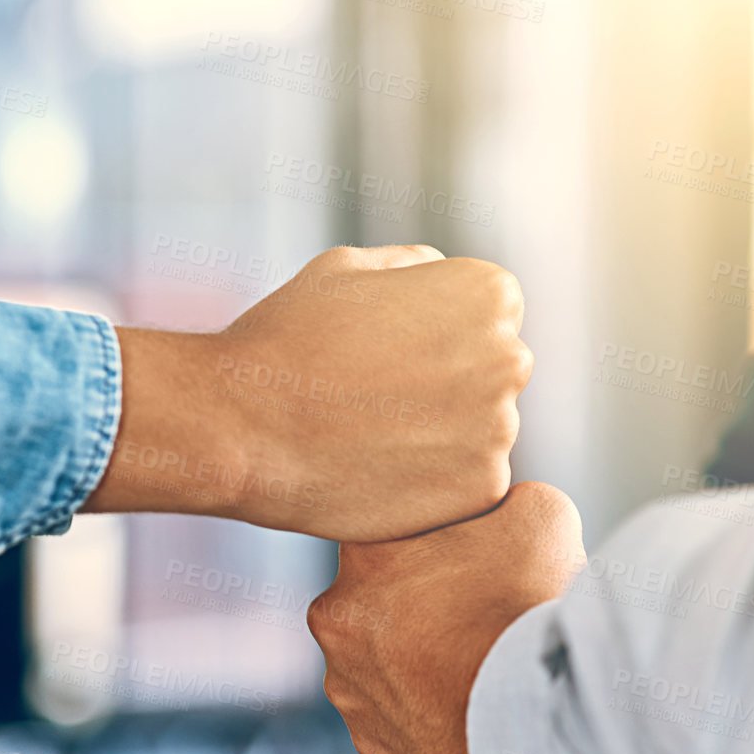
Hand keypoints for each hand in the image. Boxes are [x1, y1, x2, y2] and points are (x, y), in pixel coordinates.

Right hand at [85, 244, 532, 540]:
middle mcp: (509, 356)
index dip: (434, 332)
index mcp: (489, 292)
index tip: (387, 350)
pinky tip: (381, 470)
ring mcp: (501, 426)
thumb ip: (413, 265)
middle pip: (495, 372)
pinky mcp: (483, 487)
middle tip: (377, 398)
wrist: (244, 426)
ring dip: (444, 434)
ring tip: (371, 435)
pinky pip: (472, 482)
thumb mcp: (347, 267)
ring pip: (485, 430)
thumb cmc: (287, 339)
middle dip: (451, 382)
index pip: (493, 314)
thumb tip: (443, 274)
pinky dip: (436, 482)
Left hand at [309, 481, 584, 753]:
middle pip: (377, 596)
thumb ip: (496, 500)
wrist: (545, 711)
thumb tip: (494, 509)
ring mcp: (349, 688)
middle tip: (476, 607)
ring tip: (474, 659)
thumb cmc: (535, 601)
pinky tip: (465, 701)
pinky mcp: (371, 744)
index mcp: (361, 550)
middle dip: (417, 599)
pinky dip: (424, 710)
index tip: (467, 551)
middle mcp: (336, 618)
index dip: (433, 538)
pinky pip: (394, 717)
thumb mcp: (535, 509)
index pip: (389, 529)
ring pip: (379, 661)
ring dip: (414, 657)